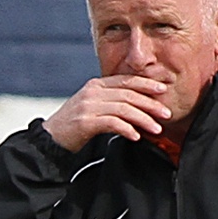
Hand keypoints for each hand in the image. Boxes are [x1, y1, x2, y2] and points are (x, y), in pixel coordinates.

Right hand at [42, 75, 171, 151]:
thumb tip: (141, 105)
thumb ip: (113, 102)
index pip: (126, 80)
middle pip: (128, 94)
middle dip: (150, 103)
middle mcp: (93, 92)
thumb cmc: (76, 124)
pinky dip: (127, 129)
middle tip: (167, 113)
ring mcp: (87, 106)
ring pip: (123, 109)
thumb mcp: (95, 106)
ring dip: (143, 119)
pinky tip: (136, 136)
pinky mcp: (84, 122)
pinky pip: (111, 123)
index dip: (146, 83)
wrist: (50, 138)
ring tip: (157, 129)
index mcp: (97, 85)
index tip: (163, 89)